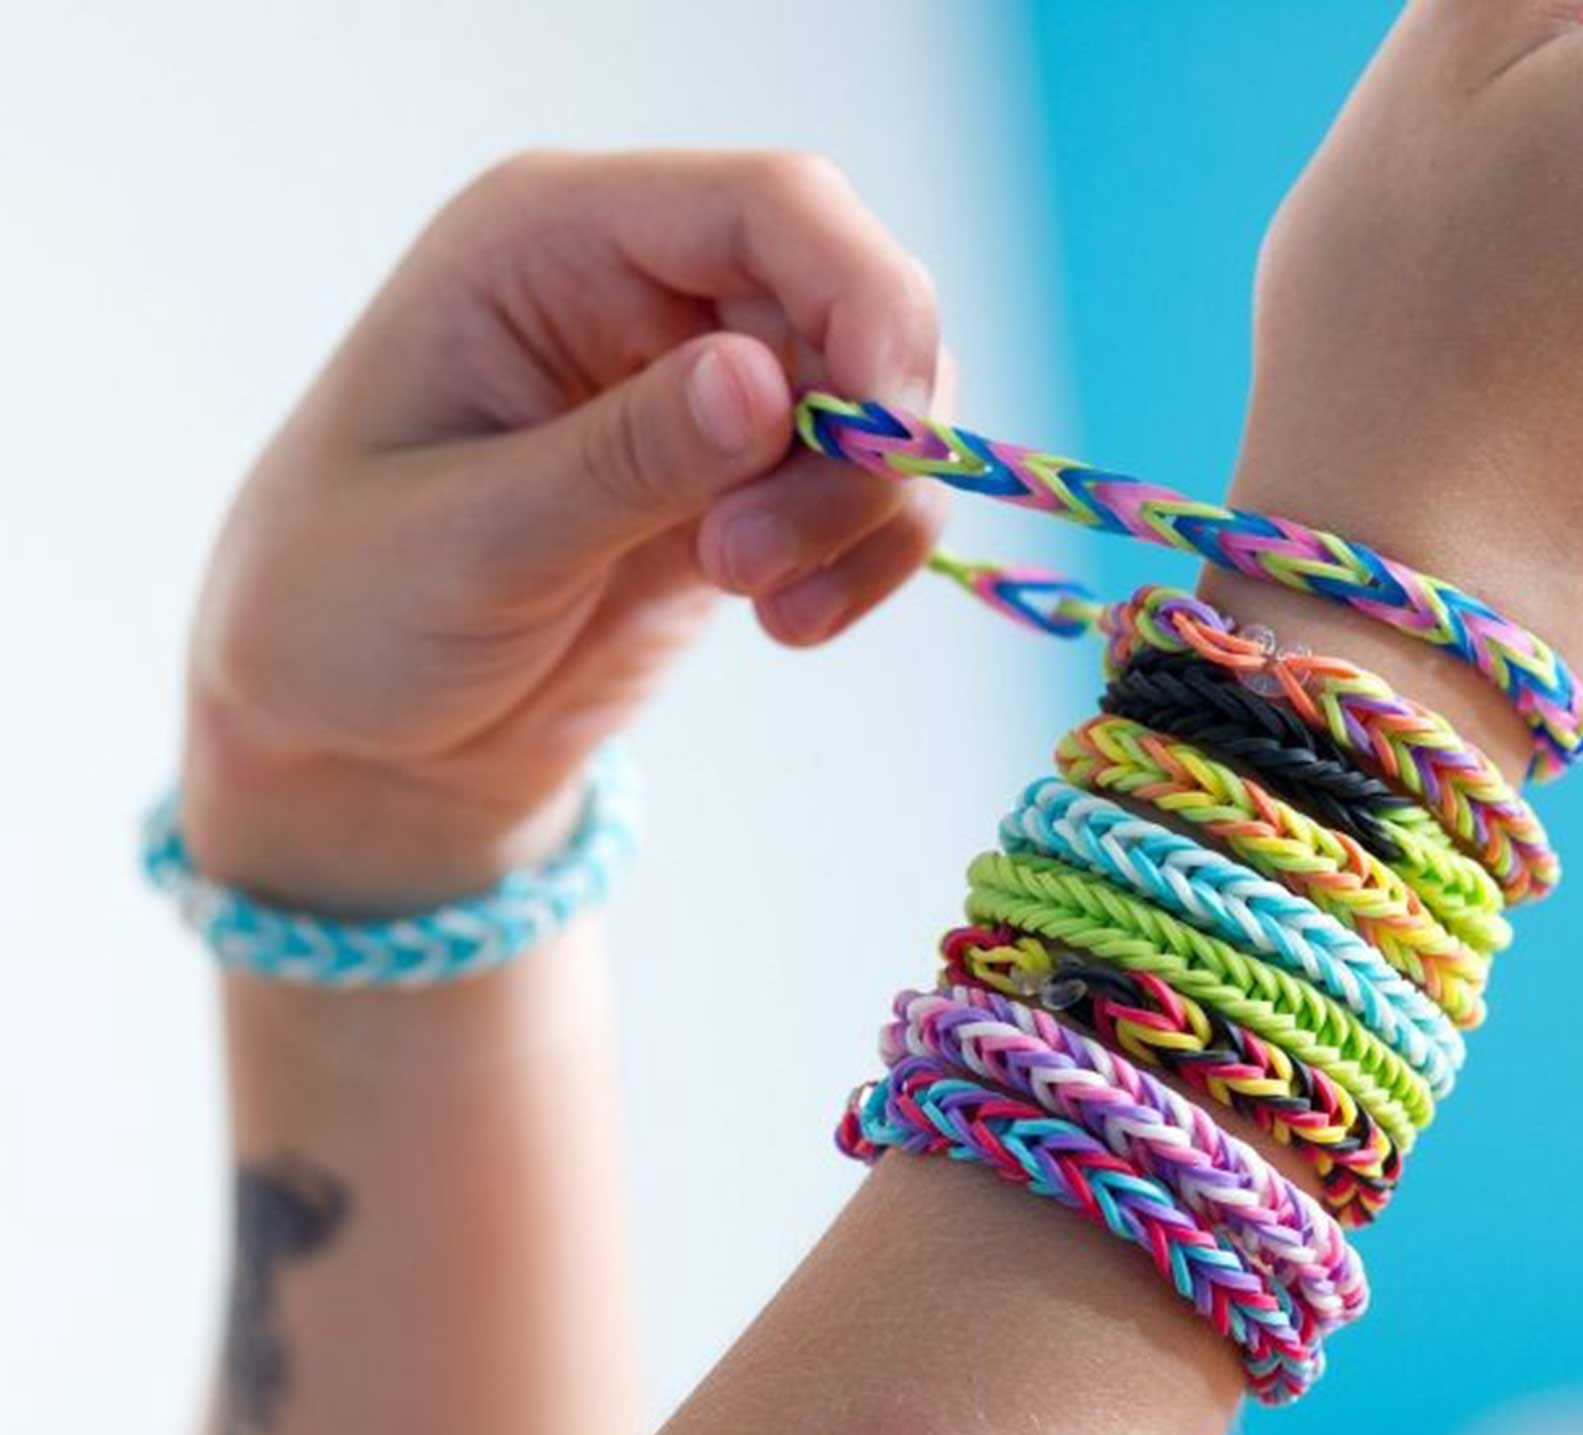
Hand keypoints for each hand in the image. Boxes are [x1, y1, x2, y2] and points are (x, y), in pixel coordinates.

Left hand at [182, 150, 945, 911]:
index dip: (864, 299)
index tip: (886, 436)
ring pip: (886, 400)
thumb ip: (620, 459)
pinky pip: (871, 488)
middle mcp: (647, 285)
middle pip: (855, 301)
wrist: (355, 731)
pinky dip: (866, 555)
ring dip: (863, 512)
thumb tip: (764, 384)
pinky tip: (790, 622)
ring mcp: (707, 384)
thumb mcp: (467, 540)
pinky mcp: (750, 478)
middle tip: (751, 572)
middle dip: (854, 445)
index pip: (769, 206)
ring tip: (767, 608)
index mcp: (553, 239)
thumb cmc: (347, 608)